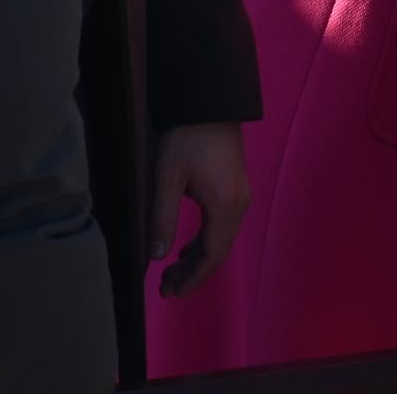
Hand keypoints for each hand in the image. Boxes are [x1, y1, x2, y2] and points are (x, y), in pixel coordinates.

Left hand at [150, 121, 249, 297]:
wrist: (209, 103)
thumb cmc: (186, 137)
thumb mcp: (167, 178)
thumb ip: (162, 219)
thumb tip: (156, 256)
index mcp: (224, 206)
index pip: (211, 257)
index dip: (191, 279)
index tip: (169, 293)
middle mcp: (238, 205)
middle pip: (217, 252)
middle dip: (192, 274)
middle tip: (166, 288)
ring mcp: (240, 195)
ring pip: (220, 239)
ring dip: (197, 259)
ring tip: (172, 273)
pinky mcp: (235, 187)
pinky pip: (222, 225)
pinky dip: (204, 242)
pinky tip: (187, 247)